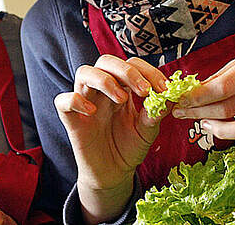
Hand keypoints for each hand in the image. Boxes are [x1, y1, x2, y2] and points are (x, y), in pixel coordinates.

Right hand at [53, 55, 167, 222]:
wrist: (113, 173)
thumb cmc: (129, 147)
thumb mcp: (148, 130)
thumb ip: (156, 112)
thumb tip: (172, 96)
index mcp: (122, 87)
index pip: (131, 64)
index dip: (148, 71)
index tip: (164, 88)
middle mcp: (101, 90)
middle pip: (106, 61)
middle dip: (127, 71)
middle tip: (144, 91)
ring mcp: (85, 101)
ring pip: (84, 72)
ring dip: (104, 80)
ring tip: (121, 100)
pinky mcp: (71, 118)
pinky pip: (63, 100)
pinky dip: (76, 100)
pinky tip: (92, 112)